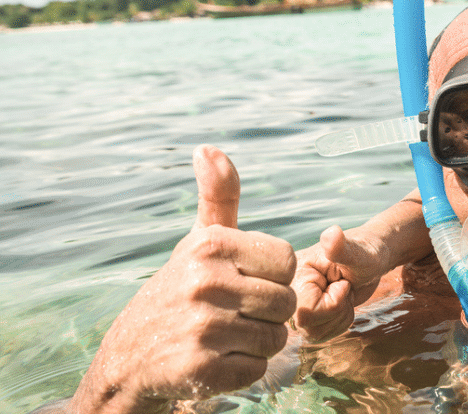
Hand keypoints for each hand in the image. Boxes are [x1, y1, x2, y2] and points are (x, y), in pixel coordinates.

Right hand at [69, 145, 296, 413]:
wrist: (128, 359)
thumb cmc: (179, 292)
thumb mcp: (198, 242)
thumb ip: (218, 198)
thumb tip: (208, 148)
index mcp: (210, 245)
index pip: (287, 260)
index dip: (272, 276)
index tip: (241, 281)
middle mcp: (204, 281)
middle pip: (287, 303)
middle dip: (267, 314)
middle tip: (231, 315)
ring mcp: (202, 326)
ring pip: (276, 339)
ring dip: (256, 344)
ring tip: (222, 337)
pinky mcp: (200, 368)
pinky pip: (258, 369)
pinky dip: (243, 371)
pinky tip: (214, 360)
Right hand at [291, 224, 390, 342]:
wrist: (370, 260)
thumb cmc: (366, 254)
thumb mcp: (358, 253)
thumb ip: (342, 248)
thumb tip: (331, 233)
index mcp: (293, 274)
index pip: (306, 312)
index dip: (333, 303)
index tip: (341, 282)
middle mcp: (289, 291)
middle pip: (308, 327)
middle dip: (337, 311)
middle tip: (343, 288)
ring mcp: (295, 305)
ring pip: (314, 334)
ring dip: (339, 318)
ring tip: (342, 294)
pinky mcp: (305, 316)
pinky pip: (320, 336)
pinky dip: (339, 323)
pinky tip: (341, 302)